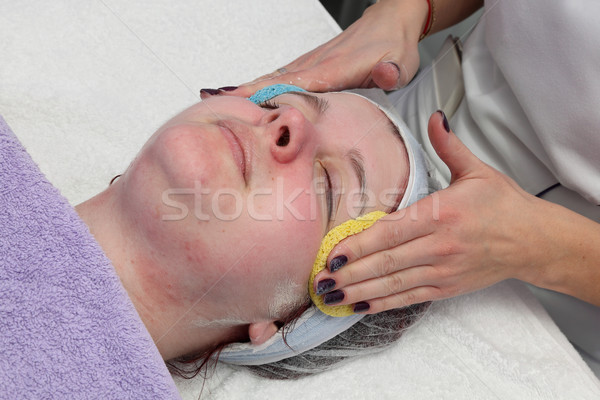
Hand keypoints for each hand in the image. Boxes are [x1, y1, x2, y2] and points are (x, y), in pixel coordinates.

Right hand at [205, 0, 427, 98]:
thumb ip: (393, 71)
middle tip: (213, 104)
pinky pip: (281, 76)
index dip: (269, 92)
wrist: (392, 21)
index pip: (296, 83)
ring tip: (217, 100)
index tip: (241, 101)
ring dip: (247, 88)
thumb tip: (385, 74)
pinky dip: (261, 84)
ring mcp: (312, 62)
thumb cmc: (395, 45)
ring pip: (274, 77)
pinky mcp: (312, 64)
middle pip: (275, 80)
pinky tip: (246, 93)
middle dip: (245, 92)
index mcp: (336, 68)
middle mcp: (318, 64)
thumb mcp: (403, 62)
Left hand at [313, 111, 555, 313]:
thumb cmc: (504, 205)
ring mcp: (443, 269)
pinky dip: (383, 303)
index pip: (391, 231)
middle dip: (350, 273)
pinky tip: (360, 306)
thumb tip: (435, 117)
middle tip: (320, 280)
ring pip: (394, 283)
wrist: (535, 240)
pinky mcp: (447, 287)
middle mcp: (439, 245)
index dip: (359, 245)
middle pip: (386, 261)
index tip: (333, 253)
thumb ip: (448, 146)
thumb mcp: (477, 171)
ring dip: (359, 292)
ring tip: (330, 296)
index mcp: (441, 213)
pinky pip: (409, 297)